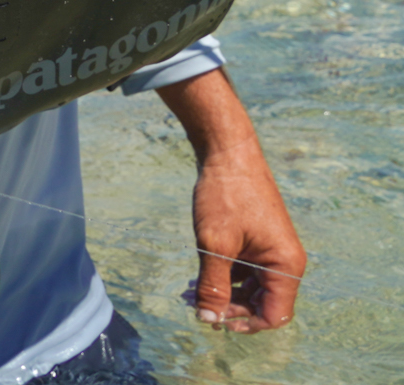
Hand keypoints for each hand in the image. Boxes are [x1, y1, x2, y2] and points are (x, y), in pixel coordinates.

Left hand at [158, 69, 305, 332]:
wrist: (226, 152)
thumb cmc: (225, 195)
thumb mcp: (214, 244)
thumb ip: (213, 284)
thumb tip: (208, 320)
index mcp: (286, 265)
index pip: (274, 314)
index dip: (246, 323)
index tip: (214, 319)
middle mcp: (285, 261)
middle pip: (262, 303)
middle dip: (229, 308)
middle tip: (194, 304)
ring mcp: (271, 250)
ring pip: (250, 287)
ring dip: (223, 293)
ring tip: (189, 293)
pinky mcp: (257, 240)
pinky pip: (244, 270)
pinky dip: (223, 276)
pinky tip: (197, 278)